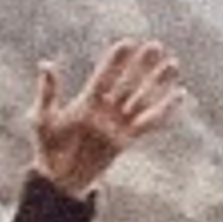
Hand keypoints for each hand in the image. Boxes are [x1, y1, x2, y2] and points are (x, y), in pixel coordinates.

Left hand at [32, 38, 184, 198]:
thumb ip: (48, 92)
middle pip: (129, 83)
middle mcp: (106, 109)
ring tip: (173, 64)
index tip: (128, 44)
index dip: (117, 61)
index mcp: (87, 101)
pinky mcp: (127, 139)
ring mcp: (118, 124)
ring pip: (143, 98)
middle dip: (143, 65)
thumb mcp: (42, 118)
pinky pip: (150, 123)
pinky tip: (179, 95)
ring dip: (158, 82)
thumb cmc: (47, 147)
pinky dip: (165, 109)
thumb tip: (46, 64)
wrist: (60, 178)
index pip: (106, 76)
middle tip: (157, 46)